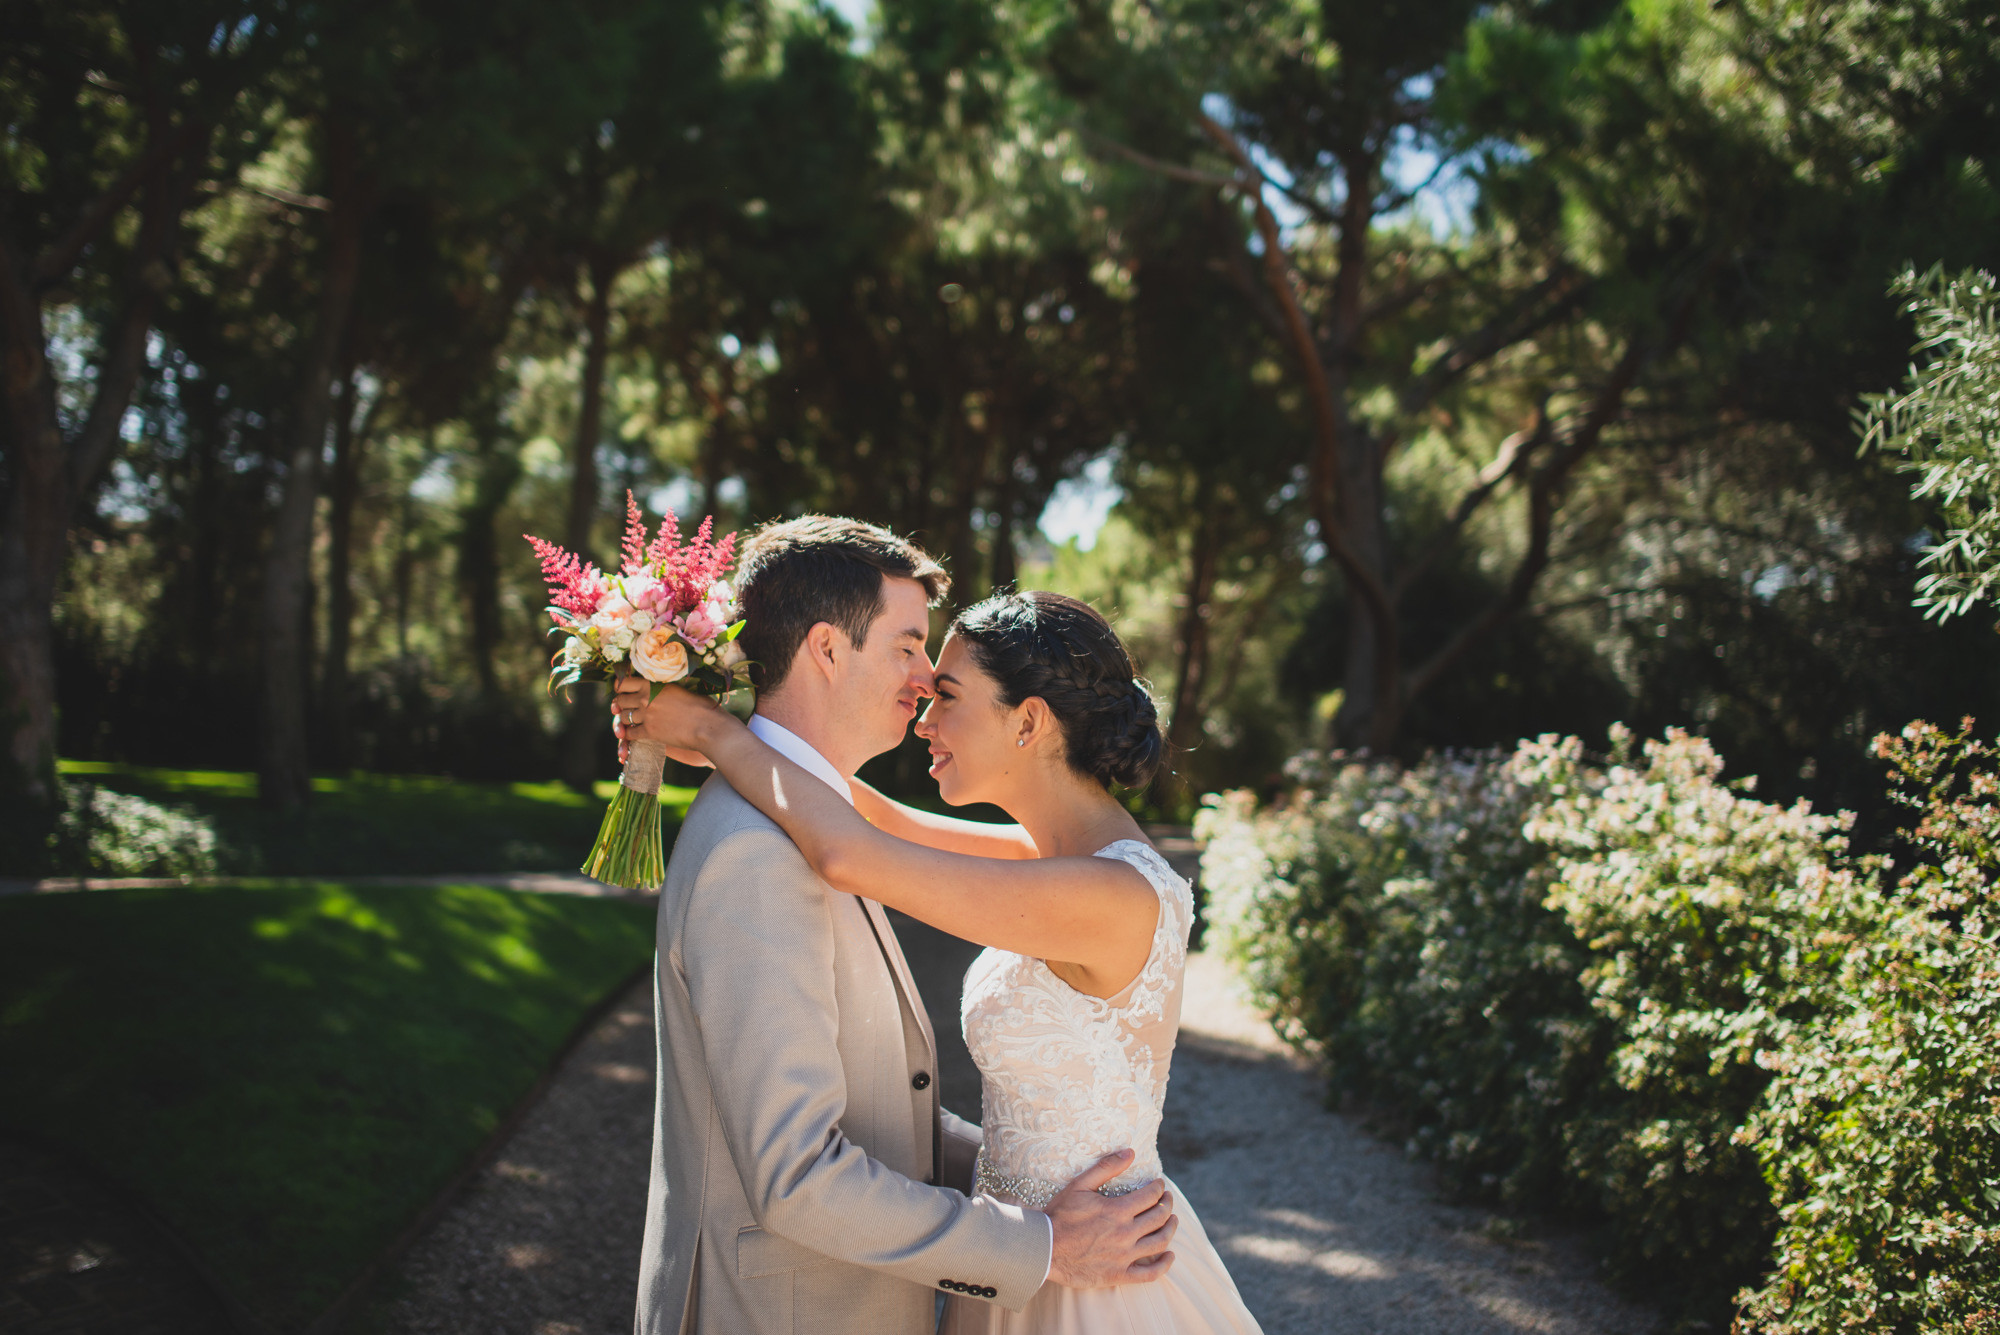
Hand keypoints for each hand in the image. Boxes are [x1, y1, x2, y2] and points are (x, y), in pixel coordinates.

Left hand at [611, 675, 722, 768]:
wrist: (708, 726)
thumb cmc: (701, 706)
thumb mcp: (679, 689)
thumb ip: (663, 689)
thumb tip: (658, 690)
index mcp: (652, 683)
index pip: (623, 683)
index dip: (620, 688)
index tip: (622, 692)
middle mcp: (645, 697)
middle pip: (620, 700)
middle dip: (621, 705)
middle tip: (626, 708)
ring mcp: (646, 715)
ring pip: (623, 717)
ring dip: (625, 720)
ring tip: (632, 721)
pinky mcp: (650, 732)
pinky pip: (630, 734)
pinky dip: (630, 735)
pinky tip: (635, 734)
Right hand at [1044, 1149, 1175, 1288]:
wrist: (1044, 1249)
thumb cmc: (1060, 1215)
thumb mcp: (1080, 1185)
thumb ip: (1106, 1167)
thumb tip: (1131, 1152)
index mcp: (1117, 1210)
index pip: (1150, 1196)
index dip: (1159, 1187)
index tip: (1160, 1184)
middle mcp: (1125, 1233)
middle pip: (1159, 1217)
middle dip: (1168, 1204)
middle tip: (1168, 1198)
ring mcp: (1123, 1256)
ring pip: (1160, 1242)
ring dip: (1171, 1229)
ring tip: (1173, 1221)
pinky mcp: (1118, 1274)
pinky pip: (1150, 1274)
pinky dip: (1165, 1265)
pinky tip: (1170, 1256)